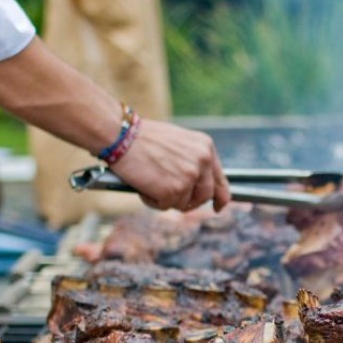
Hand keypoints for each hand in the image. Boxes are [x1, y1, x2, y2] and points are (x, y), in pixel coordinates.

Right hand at [111, 119, 229, 211]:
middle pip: (204, 196)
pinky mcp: (174, 190)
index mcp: (206, 147)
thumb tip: (195, 185)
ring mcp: (190, 176)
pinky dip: (152, 200)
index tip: (218, 207)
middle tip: (171, 197)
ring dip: (167, 199)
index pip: (220, 179)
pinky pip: (165, 206)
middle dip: (189, 201)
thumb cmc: (143, 138)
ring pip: (183, 203)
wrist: (122, 135)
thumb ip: (191, 161)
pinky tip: (143, 185)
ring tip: (150, 181)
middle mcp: (203, 161)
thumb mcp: (178, 143)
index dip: (220, 197)